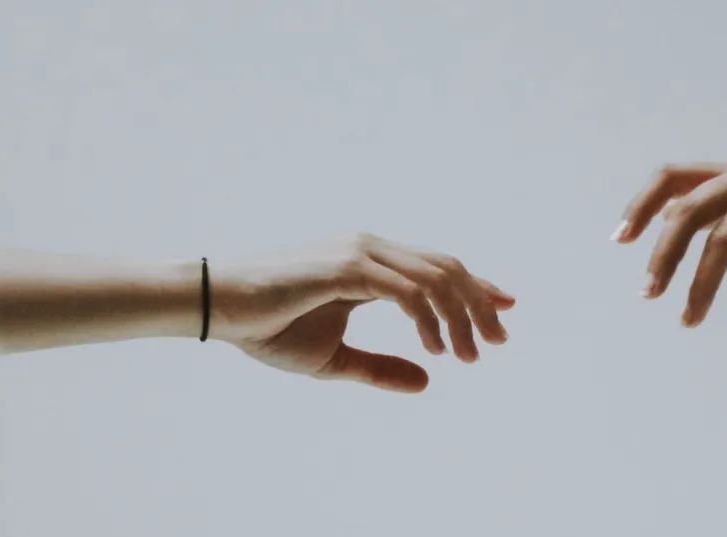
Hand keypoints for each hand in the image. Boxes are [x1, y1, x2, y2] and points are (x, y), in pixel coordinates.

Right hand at [210, 233, 514, 391]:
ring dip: (461, 317)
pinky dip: (429, 319)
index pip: (439, 269)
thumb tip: (428, 382)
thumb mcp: (335, 359)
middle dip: (480, 304)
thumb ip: (381, 367)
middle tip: (497, 343)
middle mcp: (373, 250)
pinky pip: (407, 291)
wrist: (219, 309)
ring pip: (436, 277)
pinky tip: (435, 349)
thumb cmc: (269, 328)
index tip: (506, 311)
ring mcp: (362, 254)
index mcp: (373, 264)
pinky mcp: (347, 267)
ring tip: (468, 355)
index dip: (478, 287)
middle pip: (448, 268)